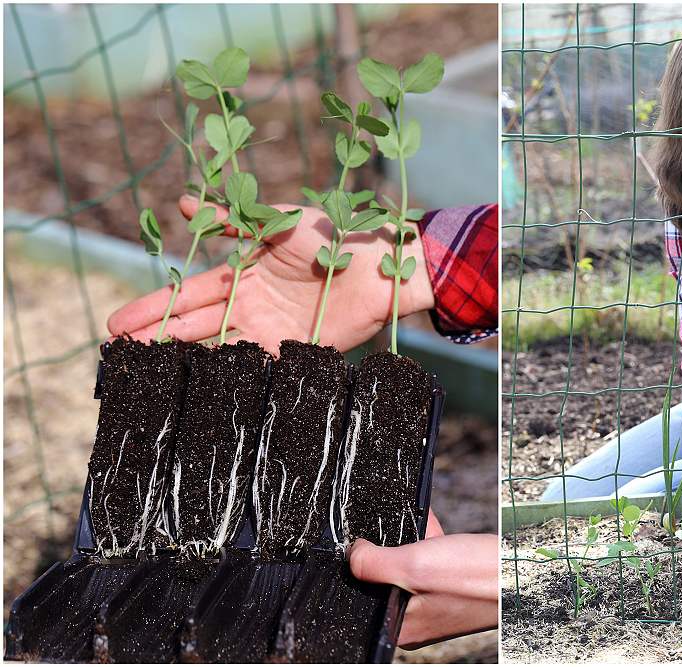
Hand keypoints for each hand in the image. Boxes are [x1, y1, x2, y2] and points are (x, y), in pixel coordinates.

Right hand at [107, 195, 435, 354]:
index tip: (118, 323)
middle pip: (195, 324)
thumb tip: (184, 200)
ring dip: (184, 357)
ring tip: (146, 371)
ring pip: (218, 347)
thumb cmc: (331, 237)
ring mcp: (270, 329)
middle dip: (156, 336)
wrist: (380, 267)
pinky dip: (232, 374)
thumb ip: (234, 220)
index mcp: (243, 273)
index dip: (154, 308)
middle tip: (117, 353)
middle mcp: (251, 304)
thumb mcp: (277, 222)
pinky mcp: (295, 350)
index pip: (189, 293)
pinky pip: (257, 364)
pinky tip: (203, 384)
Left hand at [348, 510, 497, 649]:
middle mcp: (417, 620)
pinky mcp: (452, 590)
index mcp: (402, 626)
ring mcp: (436, 605)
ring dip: (417, 541)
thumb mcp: (416, 566)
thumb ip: (374, 562)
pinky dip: (433, 543)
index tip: (376, 540)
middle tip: (415, 538)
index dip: (369, 562)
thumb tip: (351, 554)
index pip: (367, 591)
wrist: (524, 575)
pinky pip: (431, 562)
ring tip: (431, 534)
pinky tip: (439, 533)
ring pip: (411, 564)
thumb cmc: (479, 579)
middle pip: (389, 575)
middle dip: (398, 547)